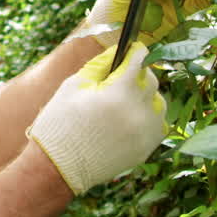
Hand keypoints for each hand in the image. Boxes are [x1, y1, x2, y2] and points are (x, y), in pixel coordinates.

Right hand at [27, 42, 167, 194]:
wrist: (57, 167)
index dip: (136, 51)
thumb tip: (118, 51)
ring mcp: (144, 133)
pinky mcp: (145, 150)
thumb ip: (99, 65)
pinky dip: (150, 118)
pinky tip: (133, 117)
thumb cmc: (59, 123)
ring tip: (128, 99)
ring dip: (147, 96)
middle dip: (139, 73)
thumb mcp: (73, 86)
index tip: (133, 48)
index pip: (139, 60)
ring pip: (159, 103)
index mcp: (119, 92)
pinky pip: (159, 126)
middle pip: (151, 81)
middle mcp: (138, 112)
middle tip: (124, 75)